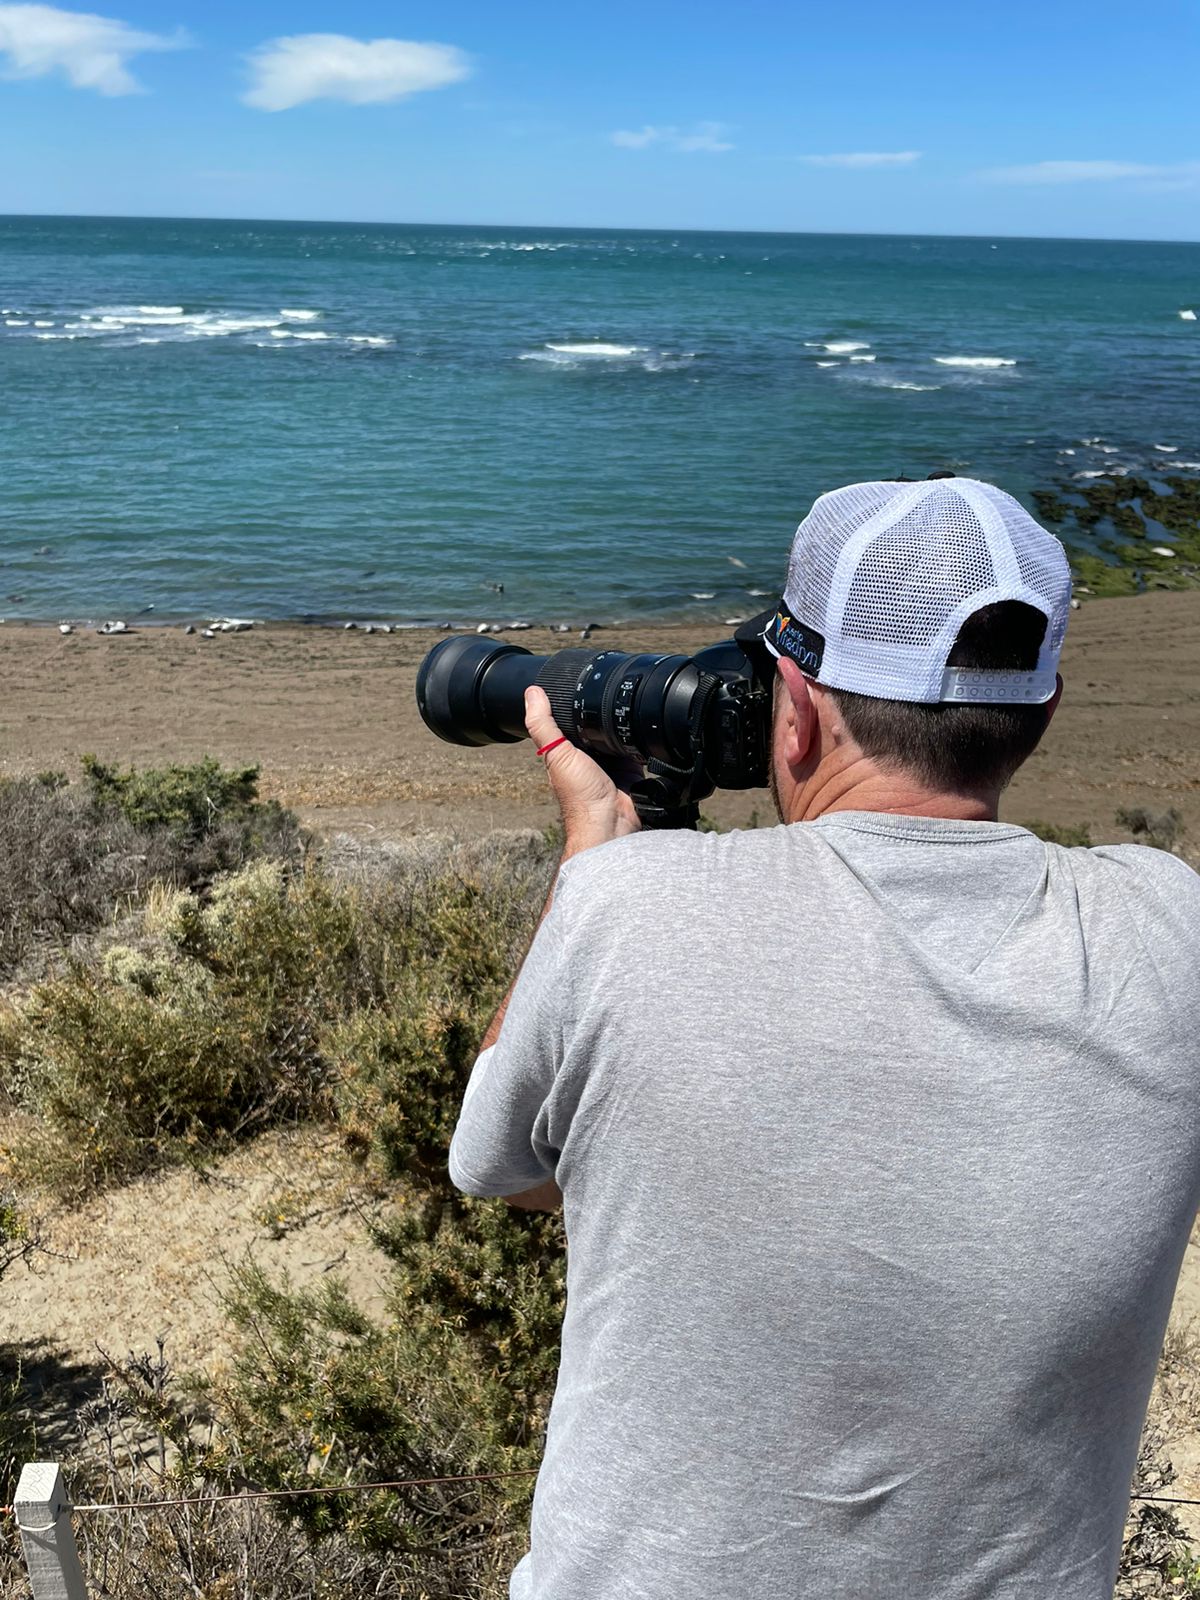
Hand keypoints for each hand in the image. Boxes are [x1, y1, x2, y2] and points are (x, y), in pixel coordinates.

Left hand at [524, 686, 641, 854]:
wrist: (611, 823)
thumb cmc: (579, 797)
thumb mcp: (556, 754)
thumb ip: (544, 725)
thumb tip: (532, 692)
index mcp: (566, 750)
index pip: (568, 718)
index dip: (572, 701)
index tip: (578, 681)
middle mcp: (587, 755)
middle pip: (595, 723)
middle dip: (601, 712)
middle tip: (607, 697)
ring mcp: (610, 761)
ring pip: (616, 732)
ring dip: (621, 725)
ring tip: (623, 716)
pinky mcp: (631, 767)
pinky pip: (637, 746)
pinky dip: (639, 740)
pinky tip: (638, 731)